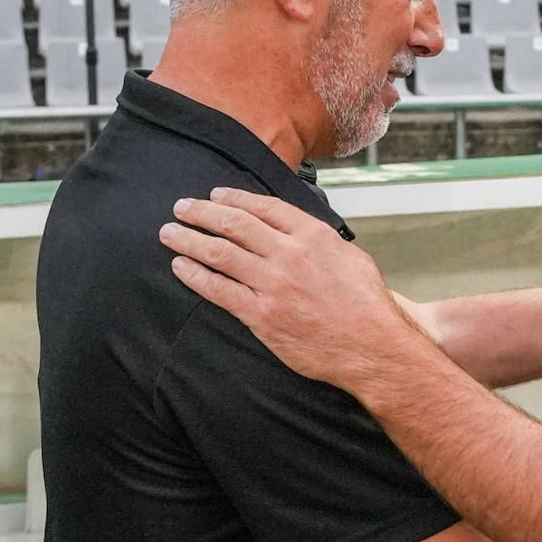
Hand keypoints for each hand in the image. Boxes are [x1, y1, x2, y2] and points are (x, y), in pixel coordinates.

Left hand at [160, 188, 420, 386]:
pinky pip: (219, 290)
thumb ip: (321, 241)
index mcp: (313, 235)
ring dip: (189, 240)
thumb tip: (298, 232)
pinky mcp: (261, 315)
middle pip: (234, 224)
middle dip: (202, 213)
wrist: (371, 347)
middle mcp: (289, 254)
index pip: (263, 207)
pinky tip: (180, 267)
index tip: (214, 194)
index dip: (234, 198)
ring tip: (169, 233)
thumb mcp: (351, 258)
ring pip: (220, 253)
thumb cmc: (366, 305)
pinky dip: (195, 276)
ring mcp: (273, 285)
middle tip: (181, 208)